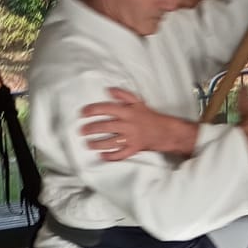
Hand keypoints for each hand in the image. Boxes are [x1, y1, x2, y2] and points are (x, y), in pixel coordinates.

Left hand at [79, 88, 196, 160]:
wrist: (165, 131)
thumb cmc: (149, 116)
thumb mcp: (138, 102)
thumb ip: (123, 95)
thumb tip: (109, 90)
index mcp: (128, 112)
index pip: (107, 109)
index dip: (93, 110)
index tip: (83, 113)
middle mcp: (128, 125)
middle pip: (106, 127)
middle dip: (91, 129)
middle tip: (82, 130)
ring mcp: (131, 138)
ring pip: (111, 142)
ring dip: (97, 144)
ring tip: (88, 144)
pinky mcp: (134, 149)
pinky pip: (121, 154)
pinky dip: (111, 156)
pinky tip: (102, 155)